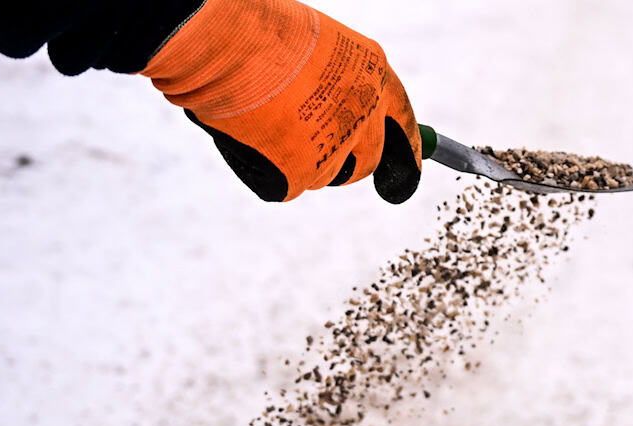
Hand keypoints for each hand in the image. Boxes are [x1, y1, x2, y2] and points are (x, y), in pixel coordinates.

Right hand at [141, 0, 421, 202]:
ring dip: (300, 161)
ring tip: (266, 123)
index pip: (404, 123)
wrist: (224, 44)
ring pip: (325, 175)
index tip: (406, 173)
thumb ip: (334, 83)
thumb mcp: (315, 47)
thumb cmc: (258, 34)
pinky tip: (248, 137)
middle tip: (312, 153)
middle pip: (367, 162)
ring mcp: (335, 148)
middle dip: (346, 164)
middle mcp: (364, 114)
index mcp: (374, 73)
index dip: (407, 150)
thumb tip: (336, 117)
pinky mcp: (302, 174)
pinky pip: (285, 185)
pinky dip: (266, 169)